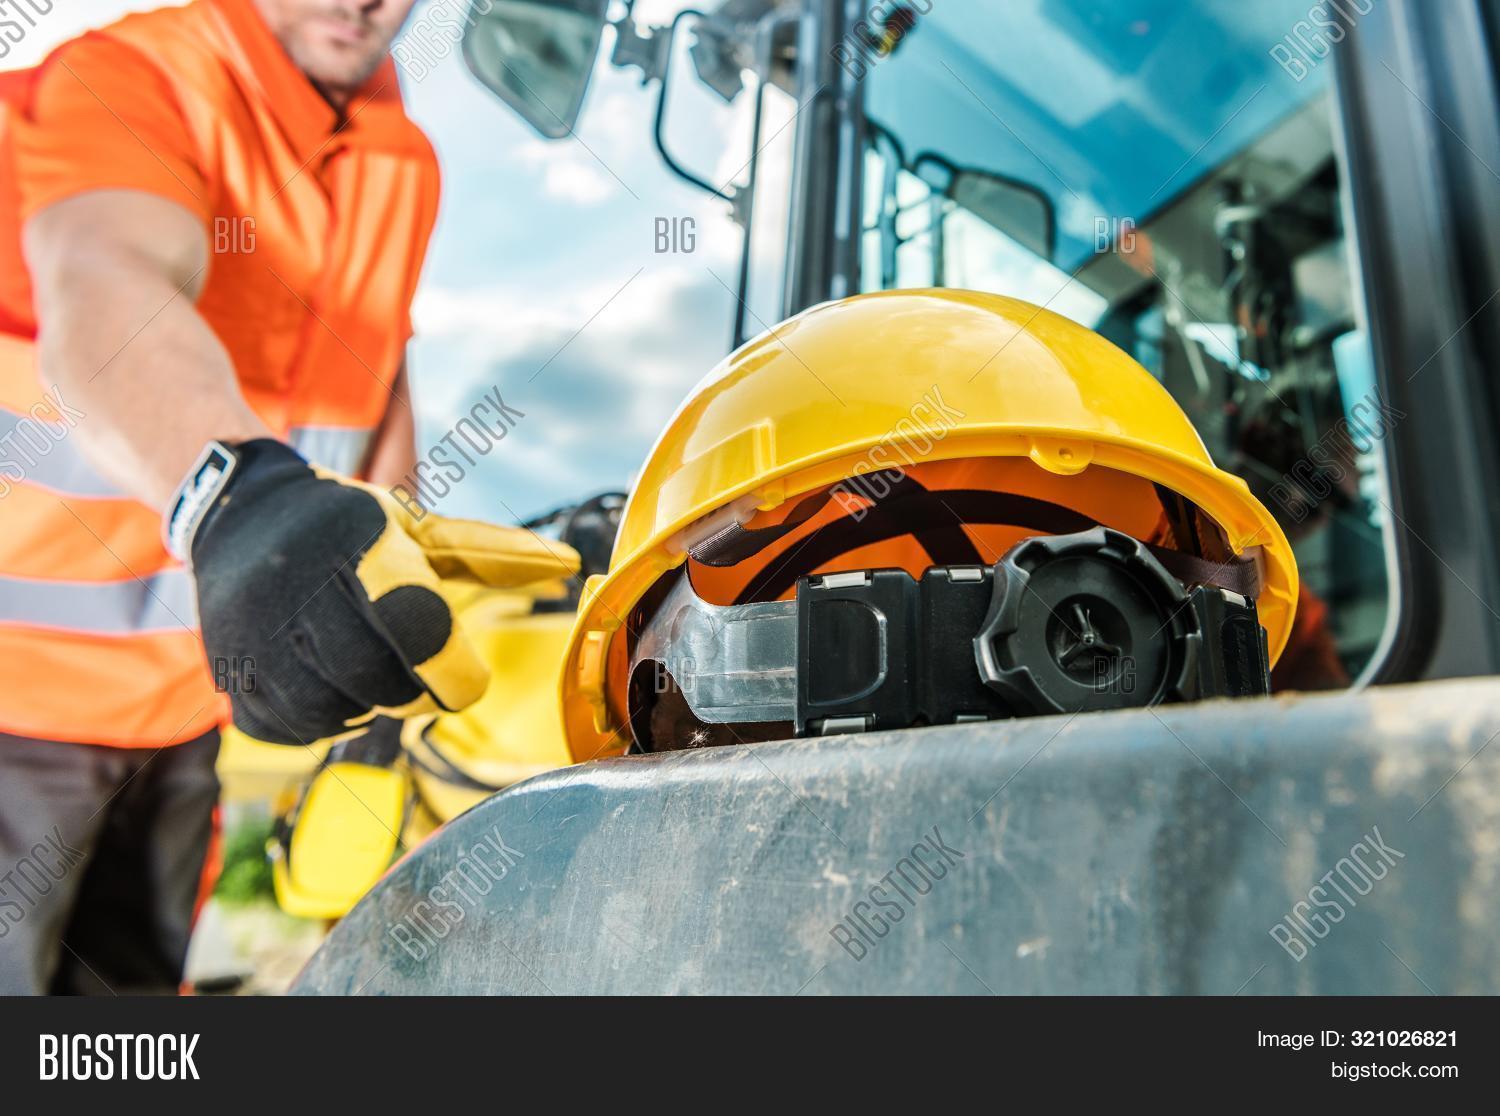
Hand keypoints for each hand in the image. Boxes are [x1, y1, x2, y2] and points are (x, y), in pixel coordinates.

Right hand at [172, 439, 578, 743]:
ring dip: (373, 704)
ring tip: (370, 666)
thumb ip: (492, 555)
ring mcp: (258, 635)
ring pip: (341, 712)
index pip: (420, 629)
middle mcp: (302, 590)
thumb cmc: (348, 525)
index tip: (469, 678)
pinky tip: (328, 681)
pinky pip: (296, 728)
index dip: (456, 670)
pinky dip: (326, 718)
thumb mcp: (417, 527)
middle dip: (420, 692)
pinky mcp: (231, 672)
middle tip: (425, 675)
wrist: (239, 515)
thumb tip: (568, 565)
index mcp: (360, 546)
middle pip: (385, 682)